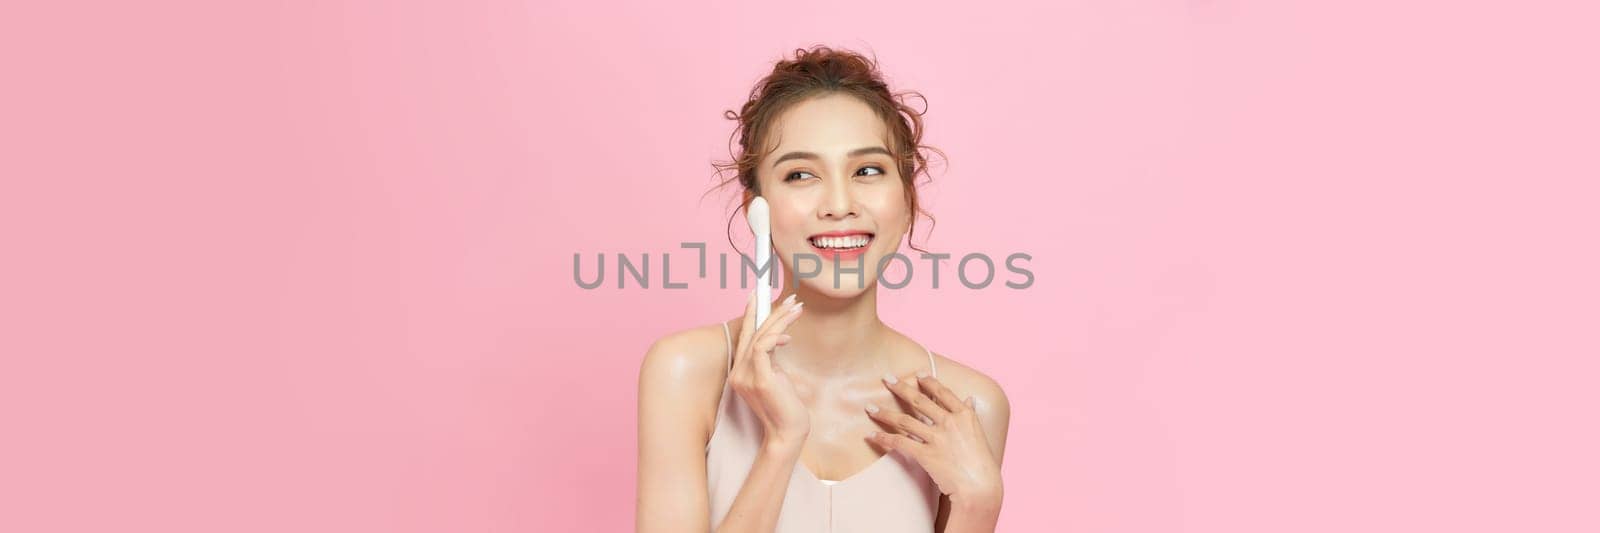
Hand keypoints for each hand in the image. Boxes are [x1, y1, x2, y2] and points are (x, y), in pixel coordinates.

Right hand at [728, 291, 809, 447]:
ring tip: (797, 308)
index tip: (758, 295)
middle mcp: (738, 372)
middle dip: (771, 311)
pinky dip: (776, 336)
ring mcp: (746, 376)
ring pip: (760, 337)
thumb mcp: (775, 376)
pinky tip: (789, 336)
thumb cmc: (785, 407)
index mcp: (740, 371)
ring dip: (780, 319)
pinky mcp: (759, 380)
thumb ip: (770, 358)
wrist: (787, 433)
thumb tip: (777, 338)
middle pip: (753, 332)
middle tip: (791, 298)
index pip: (744, 336)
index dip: (750, 314)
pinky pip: (763, 348)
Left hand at [866, 373, 1002, 505]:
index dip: (929, 381)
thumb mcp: (979, 434)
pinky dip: (884, 438)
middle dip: (900, 388)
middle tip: (886, 379)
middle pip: (920, 401)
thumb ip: (971, 415)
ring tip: (870, 408)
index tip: (917, 374)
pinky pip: (900, 443)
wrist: (980, 487)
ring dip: (884, 413)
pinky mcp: (926, 455)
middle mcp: (949, 422)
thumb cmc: (982, 464)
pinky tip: (872, 435)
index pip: (943, 392)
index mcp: (964, 415)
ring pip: (905, 421)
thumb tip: (969, 398)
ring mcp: (937, 438)